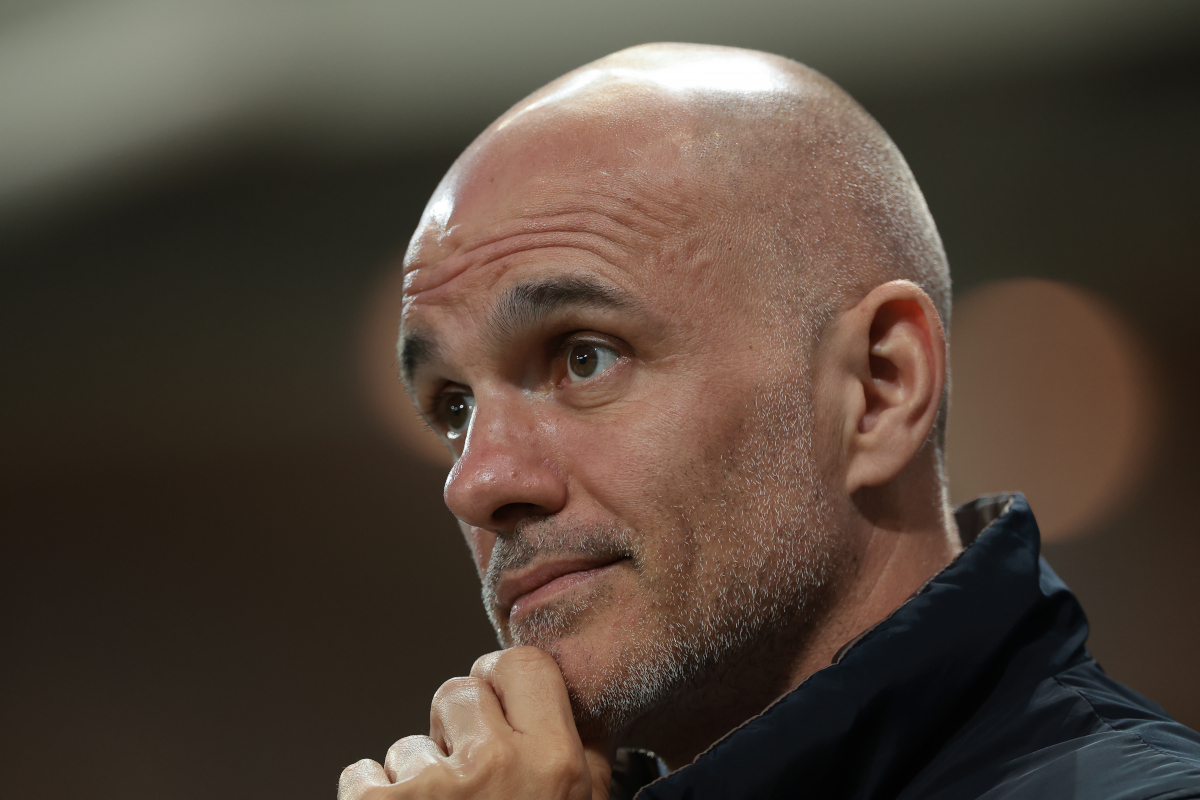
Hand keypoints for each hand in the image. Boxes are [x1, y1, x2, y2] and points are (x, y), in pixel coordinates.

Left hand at [338, 647, 611, 799]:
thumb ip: (583, 756)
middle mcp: (497, 767)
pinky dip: (373, 798)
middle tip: (467, 781)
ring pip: (408, 743)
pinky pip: (361, 773)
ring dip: (418, 778)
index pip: (522, 663)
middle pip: (457, 691)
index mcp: (555, 763)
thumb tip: (582, 709)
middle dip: (455, 731)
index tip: (497, 711)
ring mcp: (434, 789)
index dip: (503, 684)